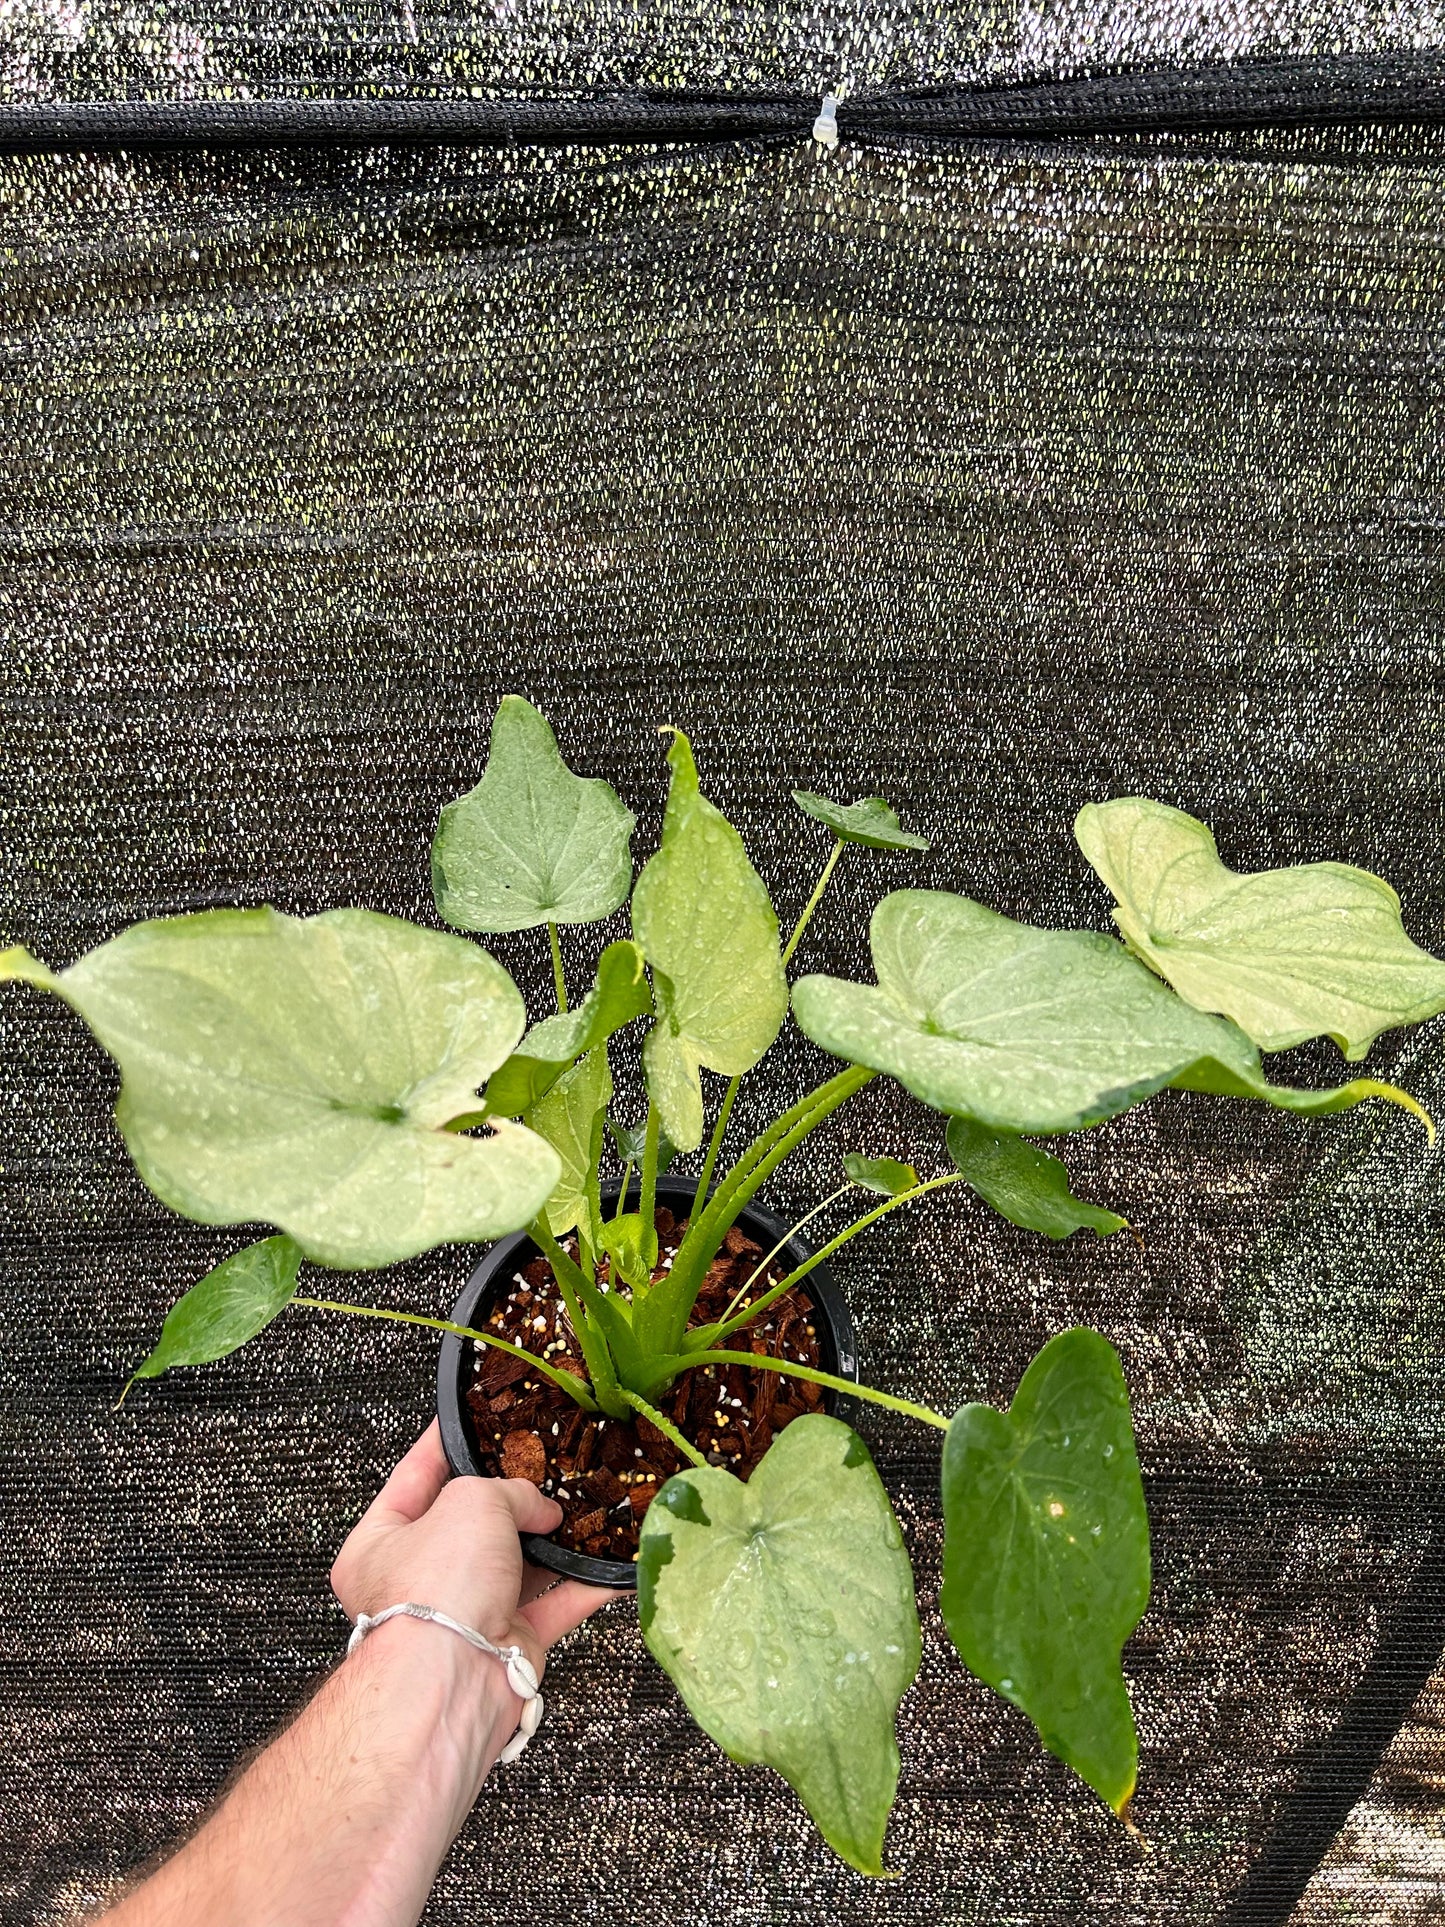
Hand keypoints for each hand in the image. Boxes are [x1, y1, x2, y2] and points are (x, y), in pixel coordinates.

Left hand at [330, 1421, 612, 1685]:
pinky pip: (554, 1606)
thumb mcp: (471, 1501)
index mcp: (379, 1543)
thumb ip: (510, 1489)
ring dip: (552, 1542)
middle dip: (511, 1500)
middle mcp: (418, 1581)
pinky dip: (585, 1585)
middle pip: (472, 1524)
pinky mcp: (509, 1643)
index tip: (470, 1420)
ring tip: (583, 1508)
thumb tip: (541, 1509)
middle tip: (543, 1468)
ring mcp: (465, 1614)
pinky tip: (611, 1564)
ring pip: (517, 1565)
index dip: (446, 1443)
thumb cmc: (435, 1590)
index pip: (414, 1476)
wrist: (456, 1677)